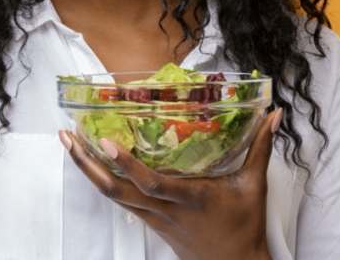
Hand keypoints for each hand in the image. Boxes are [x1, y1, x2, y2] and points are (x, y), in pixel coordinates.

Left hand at [62, 108, 282, 259]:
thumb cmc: (244, 226)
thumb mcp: (254, 185)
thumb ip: (260, 147)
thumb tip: (272, 113)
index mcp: (189, 198)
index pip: (151, 182)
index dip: (126, 164)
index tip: (105, 141)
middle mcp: (164, 209)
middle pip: (116, 190)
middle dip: (87, 163)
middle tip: (66, 136)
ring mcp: (153, 217)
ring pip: (112, 196)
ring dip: (87, 170)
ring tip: (69, 143)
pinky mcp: (150, 221)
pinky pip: (121, 200)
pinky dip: (103, 180)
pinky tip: (92, 161)